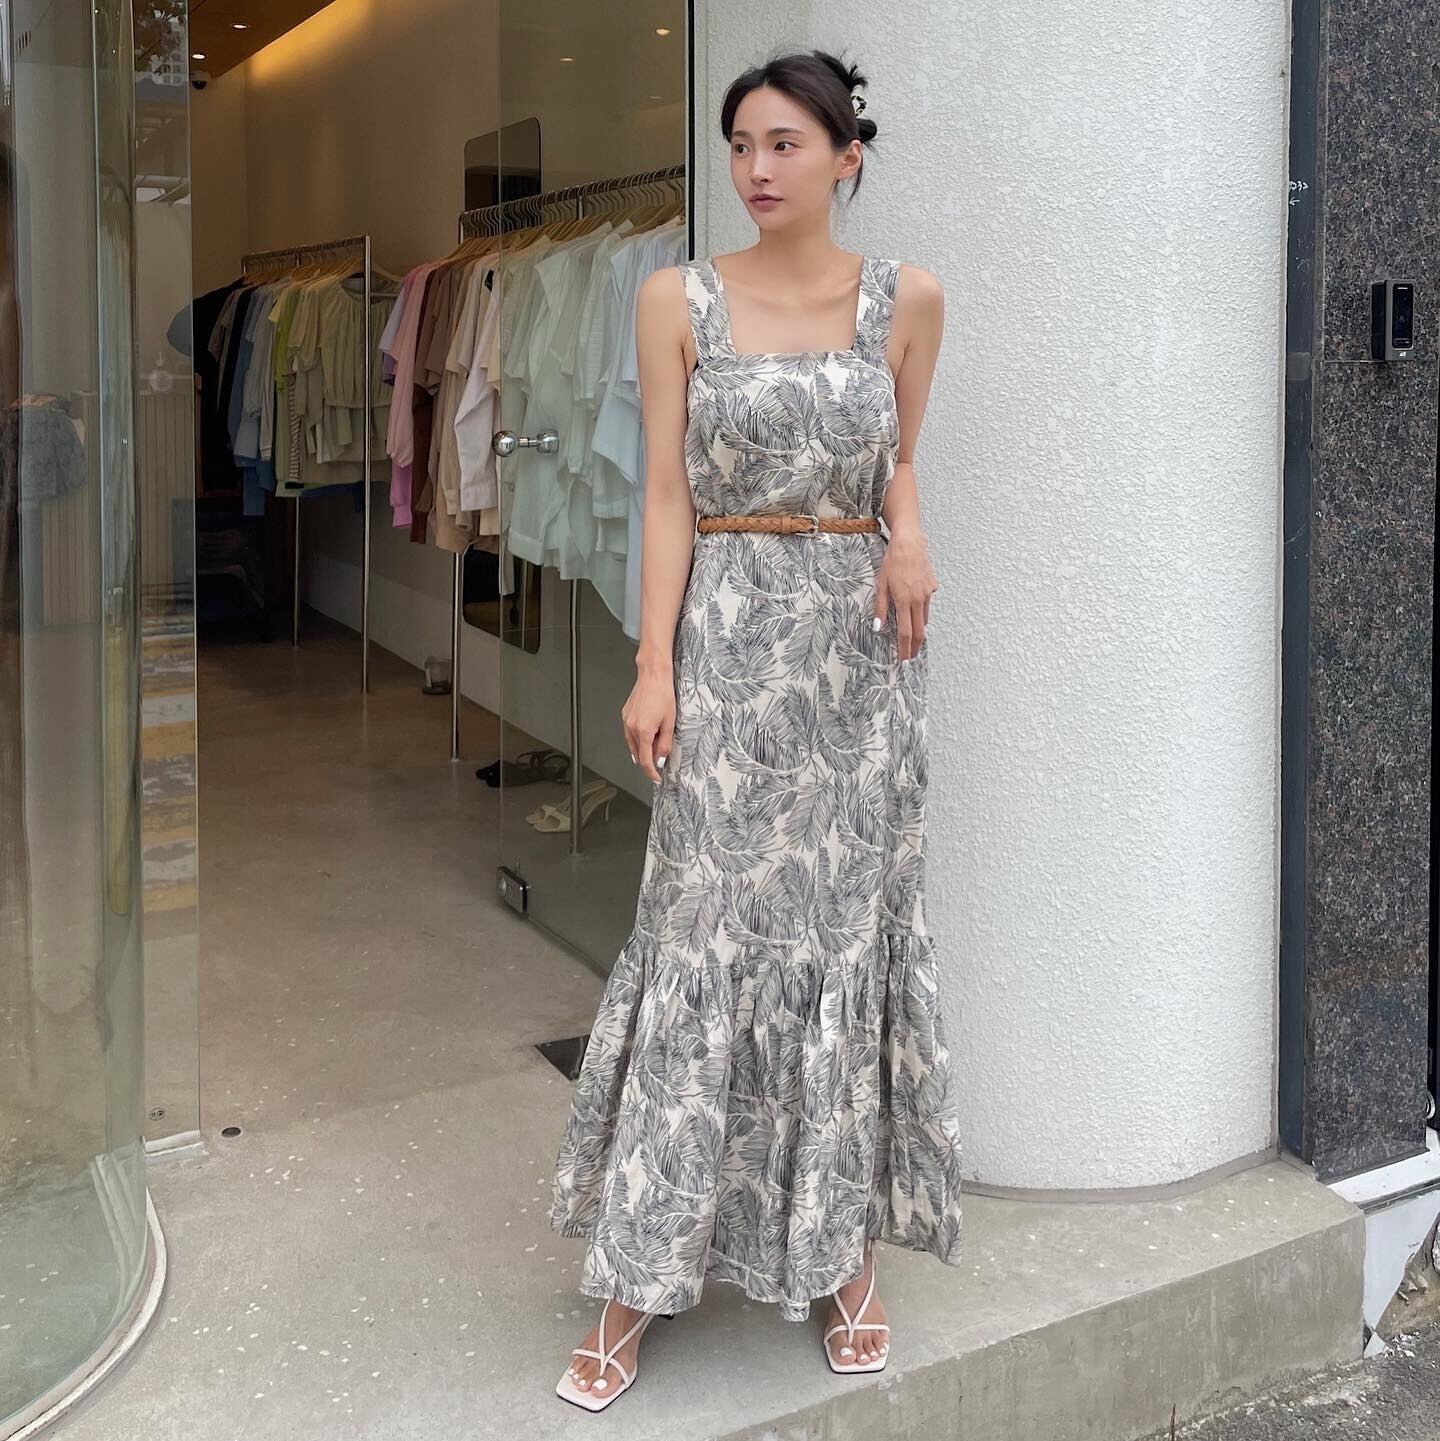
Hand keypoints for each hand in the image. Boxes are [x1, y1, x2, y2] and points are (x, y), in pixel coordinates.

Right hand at [622, 669, 675, 783]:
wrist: (653, 676)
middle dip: (648, 760)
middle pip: (637, 754)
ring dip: (642, 749)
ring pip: (632, 744)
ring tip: (655, 744)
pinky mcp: (625, 715)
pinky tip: (647, 733)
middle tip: (659, 759)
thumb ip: (665, 744)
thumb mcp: (670, 722)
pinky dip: (638, 739)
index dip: (651, 772)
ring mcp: (626, 721)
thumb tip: (661, 758)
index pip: (645, 760)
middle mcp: (631, 727)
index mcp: (643, 731)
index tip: (656, 777)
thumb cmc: (663, 694)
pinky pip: (630, 733)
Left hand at [875, 530, 937, 661]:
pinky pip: (926, 603)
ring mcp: (928, 593)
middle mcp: (918, 600)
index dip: (904, 648)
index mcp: (904, 600)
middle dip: (915, 647)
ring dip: (918, 629)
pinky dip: (920, 608)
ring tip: (912, 637)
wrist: (910, 543)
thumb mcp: (881, 584)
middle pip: (919, 631)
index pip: (905, 632)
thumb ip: (880, 607)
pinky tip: (914, 601)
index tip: (904, 660)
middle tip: (911, 657)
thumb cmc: (892, 561)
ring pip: (924, 618)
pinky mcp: (932, 587)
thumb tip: (877, 627)